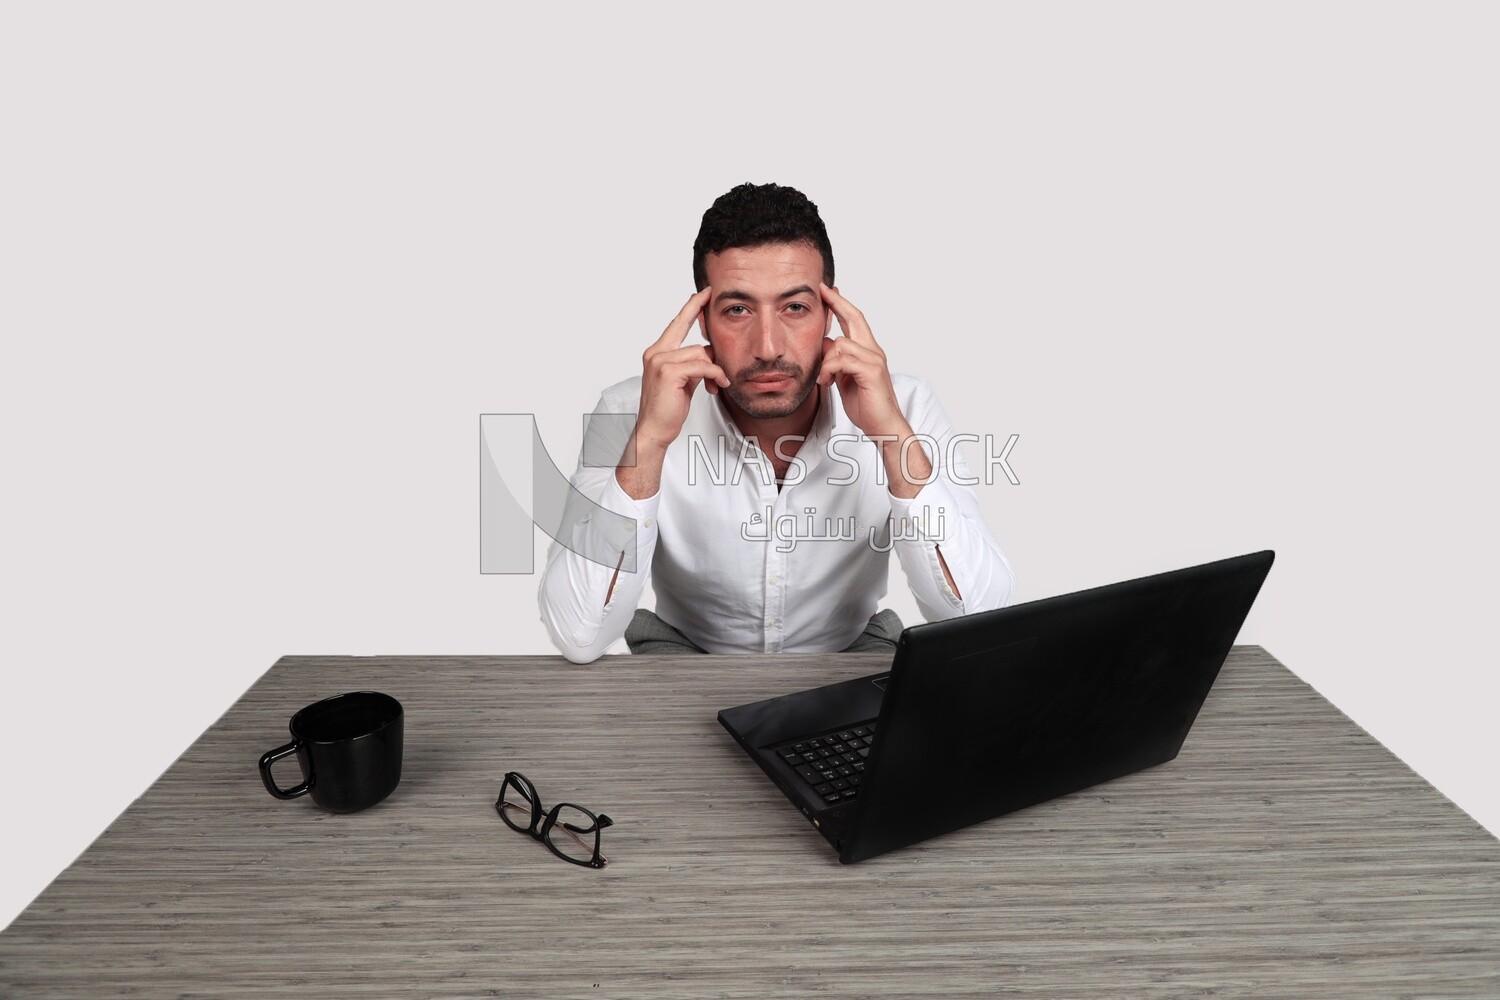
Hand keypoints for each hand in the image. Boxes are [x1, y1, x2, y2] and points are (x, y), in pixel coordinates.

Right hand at [634, 288, 730, 452]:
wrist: (655, 429)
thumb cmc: (668, 408)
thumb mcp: (683, 381)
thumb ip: (692, 364)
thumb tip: (708, 356)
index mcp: (657, 353)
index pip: (676, 323)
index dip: (691, 307)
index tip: (703, 293)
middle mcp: (656, 353)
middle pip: (693, 338)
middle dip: (708, 340)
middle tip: (716, 320)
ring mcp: (660, 361)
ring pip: (700, 354)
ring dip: (714, 370)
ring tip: (716, 385)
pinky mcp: (668, 372)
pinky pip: (702, 365)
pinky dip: (714, 375)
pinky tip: (718, 386)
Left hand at [816, 283, 908, 439]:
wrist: (883, 426)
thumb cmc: (866, 405)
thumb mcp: (844, 379)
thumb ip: (836, 362)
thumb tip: (824, 346)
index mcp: (867, 351)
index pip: (854, 321)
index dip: (840, 304)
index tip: (827, 291)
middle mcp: (873, 351)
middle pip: (855, 317)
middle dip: (836, 302)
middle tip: (822, 290)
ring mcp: (874, 360)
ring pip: (841, 343)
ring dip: (825, 361)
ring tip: (822, 379)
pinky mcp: (871, 372)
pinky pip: (843, 360)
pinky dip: (830, 370)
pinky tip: (827, 382)